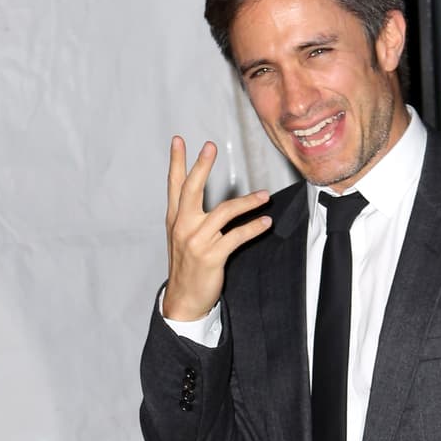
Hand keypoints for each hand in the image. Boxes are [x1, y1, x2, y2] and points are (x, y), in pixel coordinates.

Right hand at [162, 137, 271, 320]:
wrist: (183, 300)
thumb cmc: (186, 266)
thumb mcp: (181, 237)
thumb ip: (189, 215)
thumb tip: (198, 192)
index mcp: (175, 219)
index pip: (175, 185)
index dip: (176, 162)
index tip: (178, 140)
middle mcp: (183, 226)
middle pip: (192, 189)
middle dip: (201, 166)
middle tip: (210, 146)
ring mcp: (197, 241)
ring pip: (224, 212)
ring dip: (248, 202)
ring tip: (264, 196)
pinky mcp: (212, 256)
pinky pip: (237, 237)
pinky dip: (254, 228)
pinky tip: (266, 222)